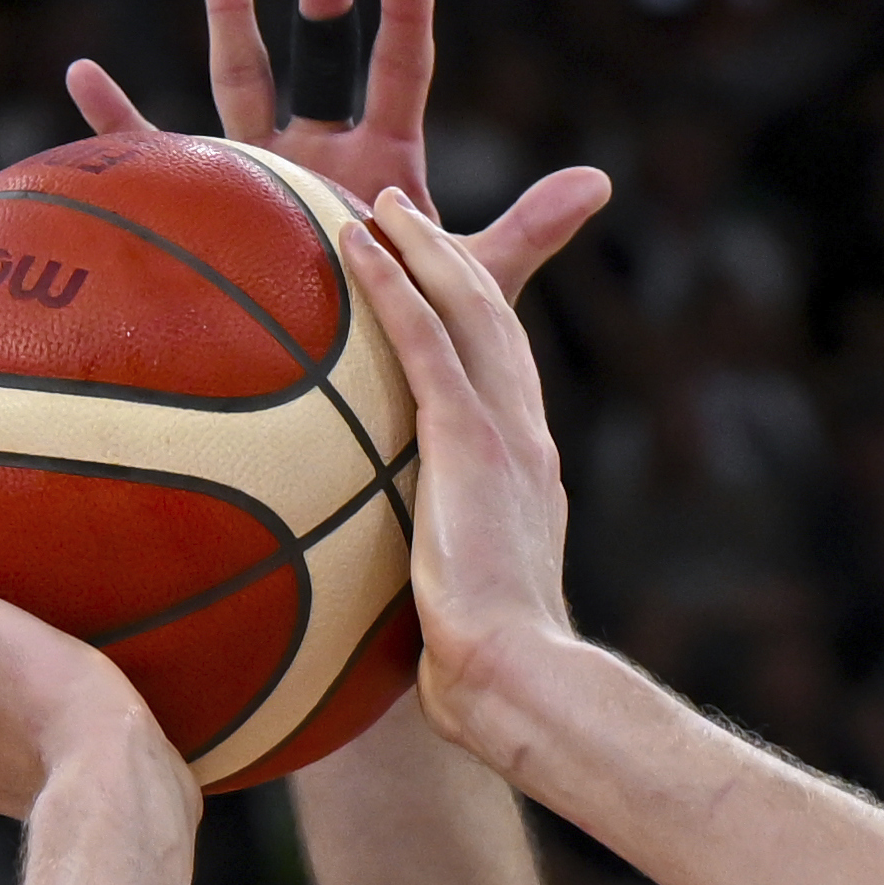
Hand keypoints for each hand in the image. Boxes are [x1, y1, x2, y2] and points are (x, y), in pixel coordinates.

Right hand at [65, 0, 609, 310]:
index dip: (405, 19)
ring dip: (231, 10)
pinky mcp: (209, 208)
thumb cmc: (415, 342)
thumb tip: (601, 182)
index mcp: (385, 162)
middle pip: (321, 54)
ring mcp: (259, 174)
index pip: (400, 74)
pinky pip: (155, 159)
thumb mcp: (478, 282)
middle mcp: (320, 153)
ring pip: (241, 77)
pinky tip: (82, 76)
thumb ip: (531, 229)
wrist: (350, 402)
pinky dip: (116, 122)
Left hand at [336, 193, 581, 755]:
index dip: (472, 324)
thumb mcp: (463, 625)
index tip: (437, 288)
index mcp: (526, 481)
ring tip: (381, 204)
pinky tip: (356, 243)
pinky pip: (425, 339)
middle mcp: (526, 443)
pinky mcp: (471, 441)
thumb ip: (433, 596)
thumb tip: (388, 630)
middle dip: (451, 263)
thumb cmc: (491, 679)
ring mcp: (504, 436)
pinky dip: (394, 283)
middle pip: (492, 326)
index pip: (501, 383)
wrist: (521, 679)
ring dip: (425, 249)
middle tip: (404, 217)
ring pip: (468, 312)